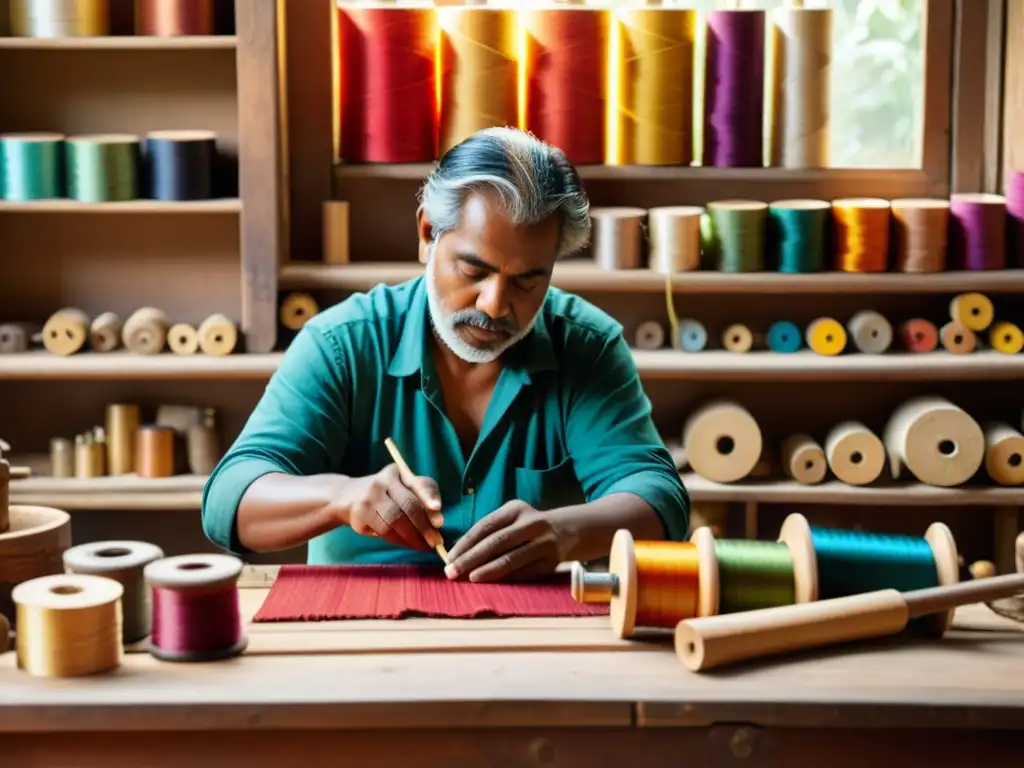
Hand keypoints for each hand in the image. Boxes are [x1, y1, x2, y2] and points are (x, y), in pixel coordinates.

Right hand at [341, 464, 443, 551]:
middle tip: (436, 541)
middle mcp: (382, 481)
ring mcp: (369, 497)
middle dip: (425, 526)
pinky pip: (385, 531)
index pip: (417, 483)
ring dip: (413, 538)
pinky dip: (399, 540)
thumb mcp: (401, 488)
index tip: (438, 508)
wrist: (347, 497)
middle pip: (409, 504)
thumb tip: (437, 522)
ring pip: (396, 521)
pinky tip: (408, 544)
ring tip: (423, 546)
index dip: (429, 495)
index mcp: (396, 472)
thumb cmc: (384, 494)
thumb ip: (421, 498)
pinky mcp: (360, 514)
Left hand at [445, 501, 568, 582]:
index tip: (449, 558)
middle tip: (452, 572)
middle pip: (496, 543)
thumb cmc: (526, 526)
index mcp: (516, 509)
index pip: (486, 526)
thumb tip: (458, 555)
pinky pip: (523, 573)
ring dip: (487, 571)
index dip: (466, 543)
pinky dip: (505, 579)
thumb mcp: (511, 518)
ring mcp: (544, 543)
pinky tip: (491, 584)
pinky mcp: (550, 562)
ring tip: (470, 579)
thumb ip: (489, 531)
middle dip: (471, 559)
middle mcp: (532, 523)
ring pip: (511, 559)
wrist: (566, 531)